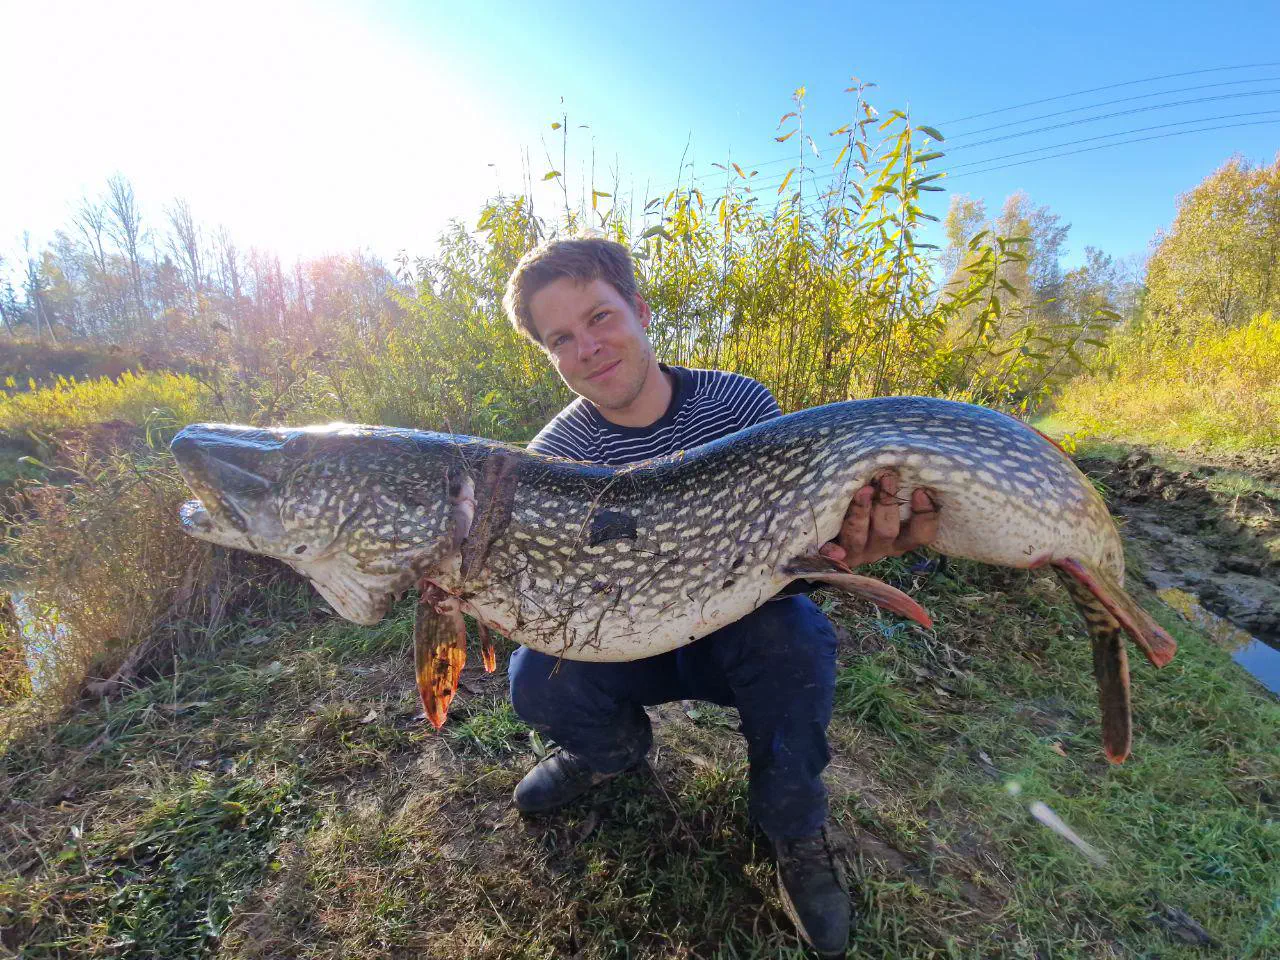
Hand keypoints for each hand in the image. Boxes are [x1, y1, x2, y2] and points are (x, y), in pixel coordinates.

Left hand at [818, 471, 938, 567]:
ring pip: (859, 538)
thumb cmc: (867, 496)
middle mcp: (878, 547)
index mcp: (898, 538)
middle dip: (888, 504)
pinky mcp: (829, 554)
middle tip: (887, 478)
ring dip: (861, 513)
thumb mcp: (885, 493)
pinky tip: (835, 550)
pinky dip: (832, 552)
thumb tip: (915, 471)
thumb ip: (896, 486)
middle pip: (887, 532)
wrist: (829, 516)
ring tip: (863, 490)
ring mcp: (854, 551)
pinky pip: (828, 553)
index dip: (925, 516)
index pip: (920, 534)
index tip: (921, 492)